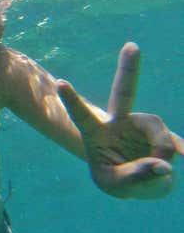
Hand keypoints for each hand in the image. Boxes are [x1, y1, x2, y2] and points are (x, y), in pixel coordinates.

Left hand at [57, 42, 183, 198]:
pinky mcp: (162, 133)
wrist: (140, 181)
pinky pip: (176, 142)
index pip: (82, 115)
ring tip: (159, 171)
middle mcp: (120, 122)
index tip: (61, 82)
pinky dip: (180, 152)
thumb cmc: (116, 180)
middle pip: (125, 92)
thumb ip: (135, 177)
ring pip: (159, 133)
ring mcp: (142, 125)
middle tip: (132, 46)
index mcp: (96, 132)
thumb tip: (163, 164)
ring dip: (161, 154)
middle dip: (128, 69)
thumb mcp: (116, 186)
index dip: (72, 100)